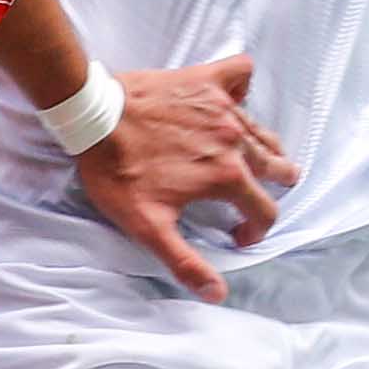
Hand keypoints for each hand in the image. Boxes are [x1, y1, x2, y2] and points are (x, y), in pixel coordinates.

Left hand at [73, 53, 300, 300]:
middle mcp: (233, 140)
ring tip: (262, 158)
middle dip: (275, 185)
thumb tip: (217, 294)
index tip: (237, 235)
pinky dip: (242, 88)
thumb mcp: (149, 228)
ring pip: (262, 130)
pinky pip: (241, 75)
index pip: (264, 210)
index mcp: (226, 177)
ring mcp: (222, 107)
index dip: (255, 230)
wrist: (93, 118)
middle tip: (263, 191)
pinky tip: (234, 99)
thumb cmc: (117, 173)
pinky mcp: (205, 81)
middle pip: (275, 166)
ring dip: (265, 149)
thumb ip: (186, 262)